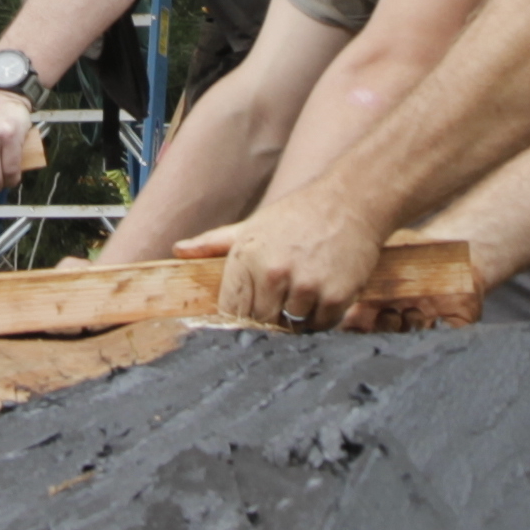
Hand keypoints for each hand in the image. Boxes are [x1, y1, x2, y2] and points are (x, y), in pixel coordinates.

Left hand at [187, 184, 393, 329]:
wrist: (350, 202)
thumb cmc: (298, 214)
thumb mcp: (251, 226)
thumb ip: (212, 243)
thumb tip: (178, 250)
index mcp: (247, 258)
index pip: (231, 310)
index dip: (238, 317)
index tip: (246, 318)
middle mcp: (273, 274)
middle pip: (260, 323)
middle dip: (267, 319)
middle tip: (279, 303)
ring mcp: (306, 287)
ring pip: (291, 328)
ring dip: (295, 320)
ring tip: (301, 296)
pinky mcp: (335, 297)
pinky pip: (321, 326)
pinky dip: (320, 320)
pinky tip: (321, 297)